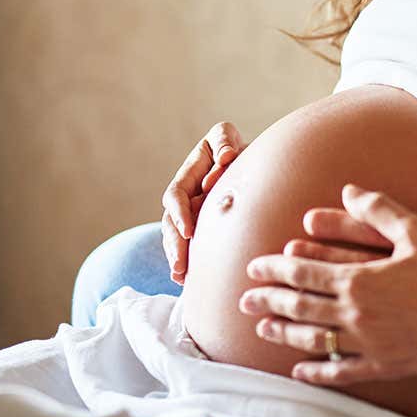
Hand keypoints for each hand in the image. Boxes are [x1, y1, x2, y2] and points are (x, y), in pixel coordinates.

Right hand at [161, 121, 246, 283]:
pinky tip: (186, 279)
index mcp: (189, 172)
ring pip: (176, 235)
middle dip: (175, 244)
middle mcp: (185, 193)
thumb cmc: (235, 144)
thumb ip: (224, 143)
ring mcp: (190, 209)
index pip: (176, 195)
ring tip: (180, 276)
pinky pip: (188, 243)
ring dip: (177, 255)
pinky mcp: (198, 223)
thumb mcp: (226, 136)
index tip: (189, 231)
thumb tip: (226, 157)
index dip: (180, 213)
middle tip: (180, 265)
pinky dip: (186, 259)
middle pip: (171, 222)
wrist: (244, 158)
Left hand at [240, 184, 416, 384]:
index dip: (275, 266)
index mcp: (362, 277)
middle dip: (268, 299)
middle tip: (243, 298)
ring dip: (283, 333)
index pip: (305, 271)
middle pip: (300, 305)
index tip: (253, 265)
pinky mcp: (386, 365)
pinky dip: (317, 371)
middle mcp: (359, 312)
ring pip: (314, 339)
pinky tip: (300, 369)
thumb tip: (349, 190)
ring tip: (262, 328)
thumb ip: (380, 208)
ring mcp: (370, 343)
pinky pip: (342, 371)